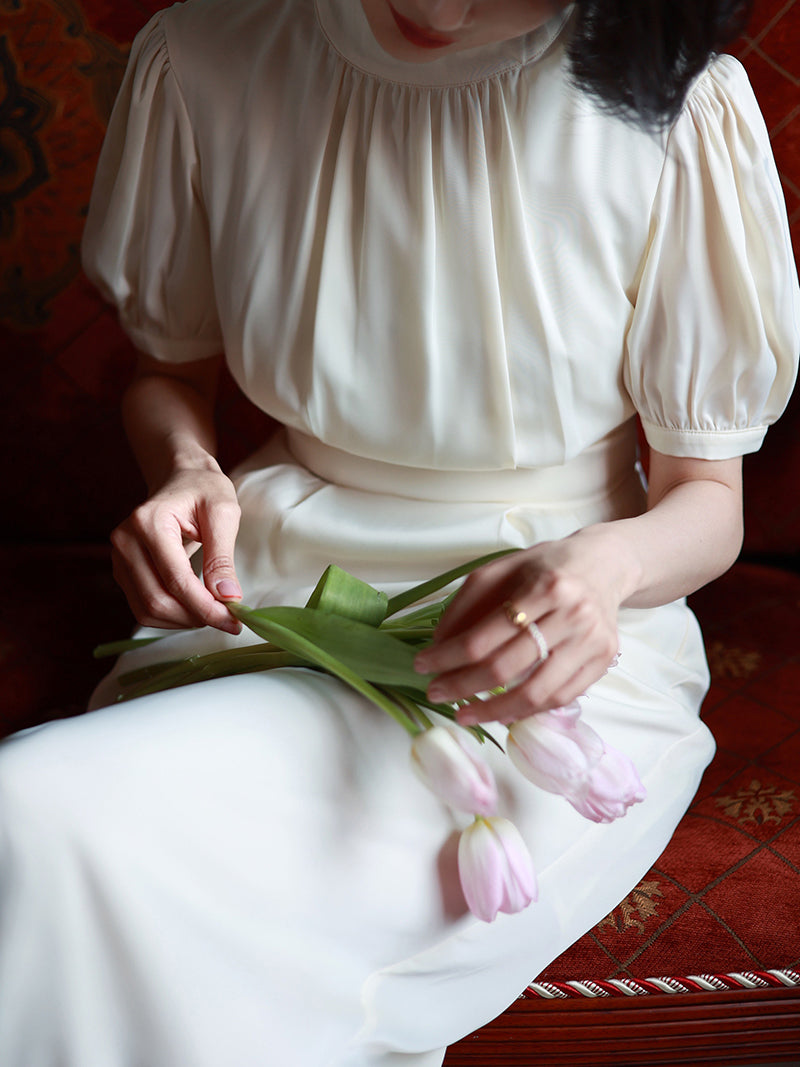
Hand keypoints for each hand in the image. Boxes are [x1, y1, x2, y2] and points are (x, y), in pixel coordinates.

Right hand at [111, 464, 242, 634]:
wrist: (181, 479)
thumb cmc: (204, 490)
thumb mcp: (223, 514)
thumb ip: (222, 557)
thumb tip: (227, 598)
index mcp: (148, 522)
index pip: (176, 579)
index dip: (205, 607)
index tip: (234, 621)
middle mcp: (125, 541)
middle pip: (157, 600)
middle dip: (195, 617)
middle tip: (228, 619)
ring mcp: (119, 557)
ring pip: (147, 610)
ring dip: (183, 621)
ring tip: (213, 612)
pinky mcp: (122, 570)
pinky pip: (143, 607)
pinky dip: (171, 616)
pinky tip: (194, 607)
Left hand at [414, 532, 627, 723]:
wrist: (604, 564)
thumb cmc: (545, 566)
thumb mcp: (500, 569)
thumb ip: (467, 604)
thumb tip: (439, 645)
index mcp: (544, 588)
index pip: (484, 636)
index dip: (447, 657)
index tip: (421, 665)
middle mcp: (572, 616)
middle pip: (507, 667)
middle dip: (463, 686)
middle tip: (435, 693)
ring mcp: (592, 642)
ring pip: (536, 693)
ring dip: (492, 711)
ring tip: (463, 714)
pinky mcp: (603, 661)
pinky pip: (560, 697)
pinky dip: (527, 711)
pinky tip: (500, 713)